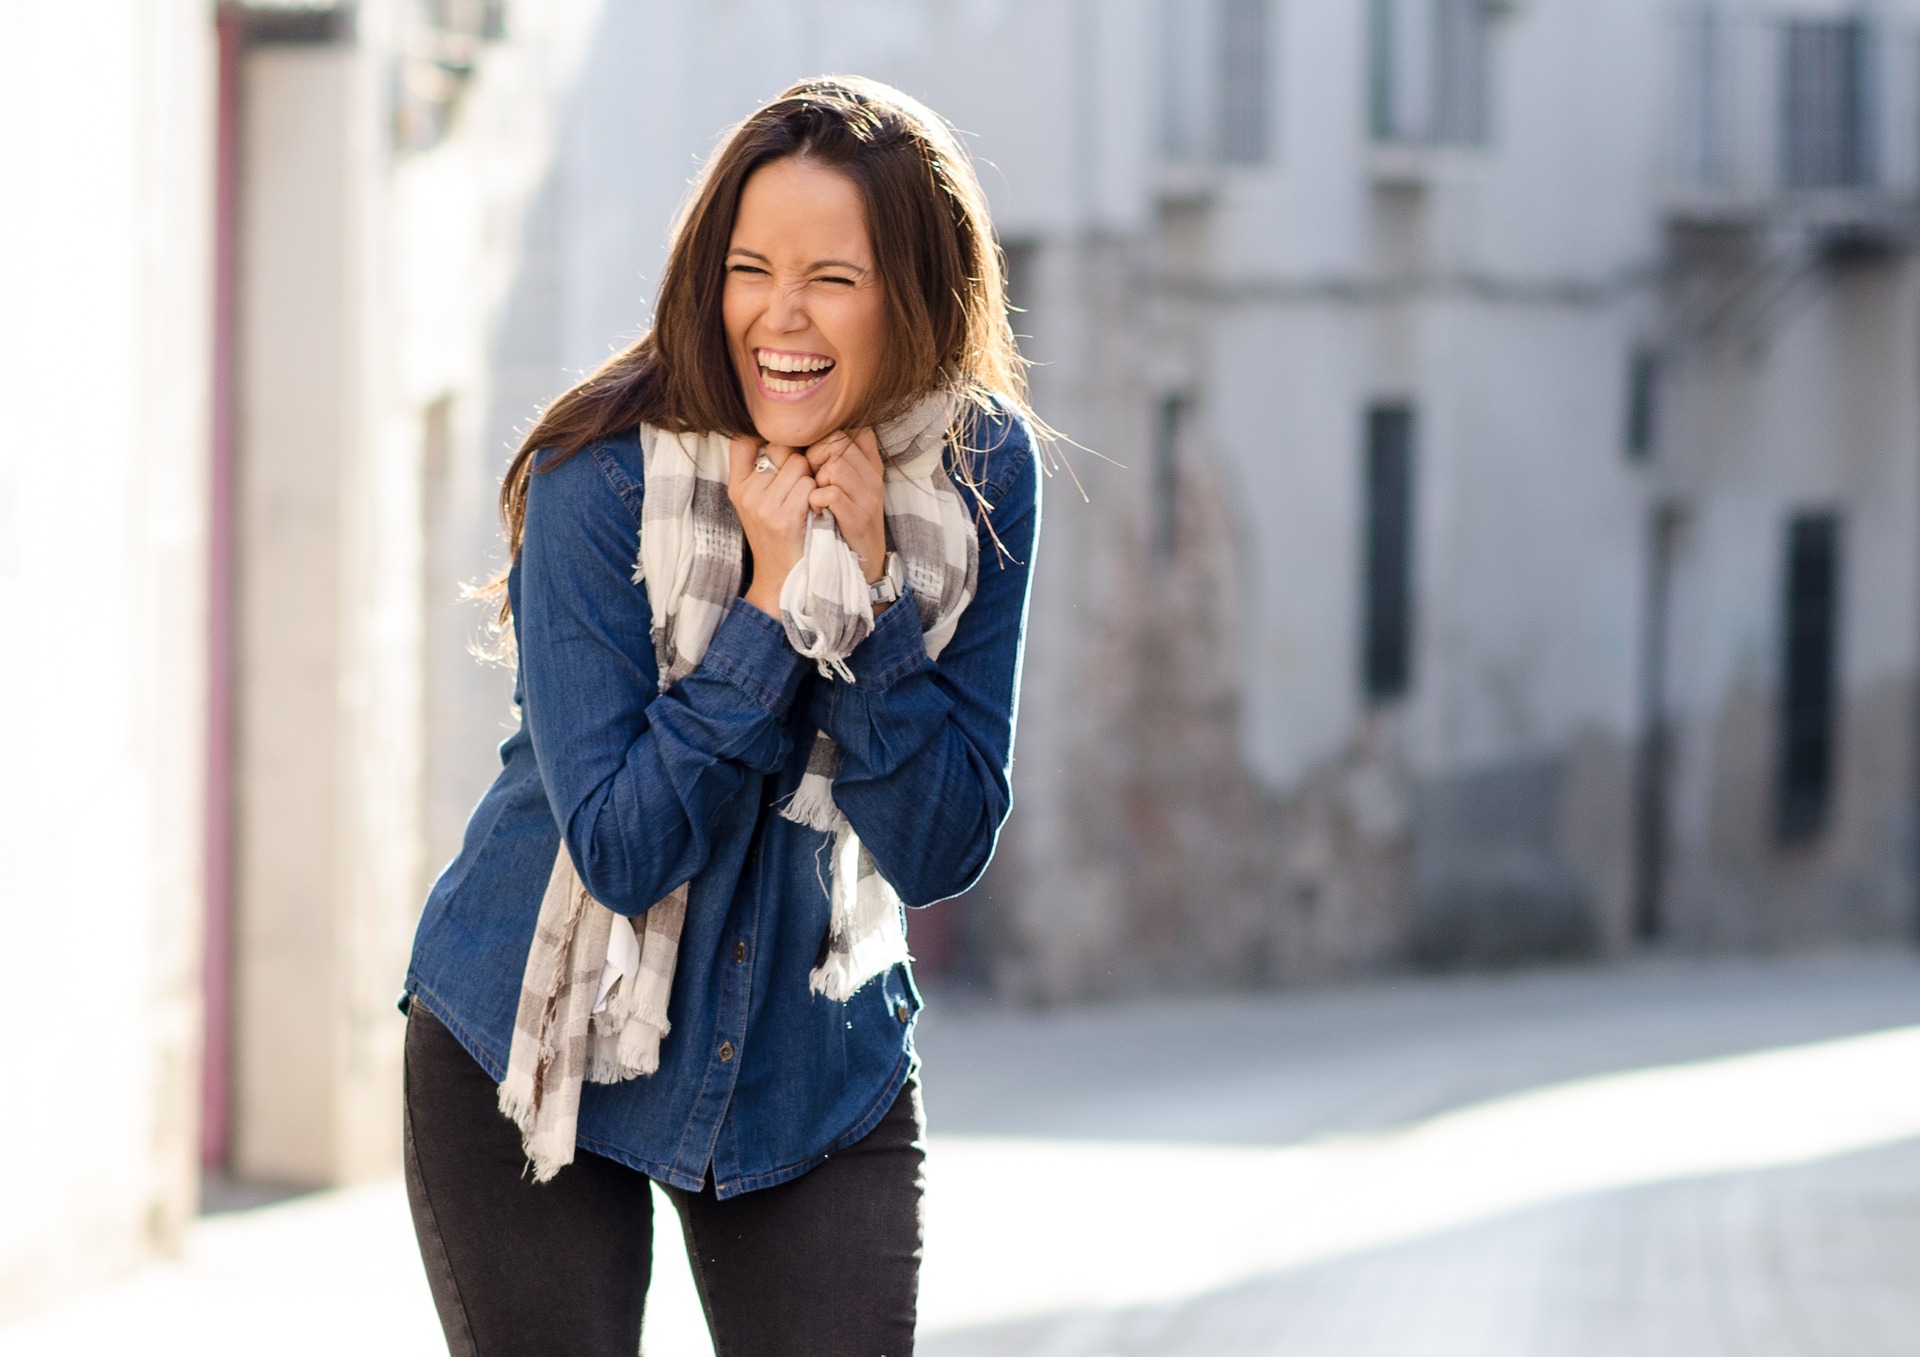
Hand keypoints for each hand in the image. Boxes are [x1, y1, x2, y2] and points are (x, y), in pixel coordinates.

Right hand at [727, 436, 814, 617]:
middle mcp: (745, 493)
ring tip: (805, 502)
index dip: (765, 437)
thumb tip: (775, 433)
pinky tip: (812, 511)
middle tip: (799, 487)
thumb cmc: (777, 534)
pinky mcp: (783, 517)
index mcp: (736, 486)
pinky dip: (817, 495)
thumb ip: (760, 471)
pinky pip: (809, 485)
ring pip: (799, 465)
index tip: (780, 452)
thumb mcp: (757, 502)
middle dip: (797, 462)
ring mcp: (762, 505)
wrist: (783, 577)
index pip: (742, 440)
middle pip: (782, 448)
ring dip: (810, 479)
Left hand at [805, 428, 886, 584]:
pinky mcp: (859, 517)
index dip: (825, 438)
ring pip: (835, 465)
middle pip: (838, 442)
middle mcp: (873, 476)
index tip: (817, 459)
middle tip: (812, 479)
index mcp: (870, 463)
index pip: (850, 428)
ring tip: (817, 496)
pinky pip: (831, 494)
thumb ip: (836, 457)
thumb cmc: (844, 518)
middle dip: (816, 456)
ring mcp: (868, 496)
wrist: (862, 561)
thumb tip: (807, 435)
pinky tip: (817, 510)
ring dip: (817, 480)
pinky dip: (817, 500)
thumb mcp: (847, 483)